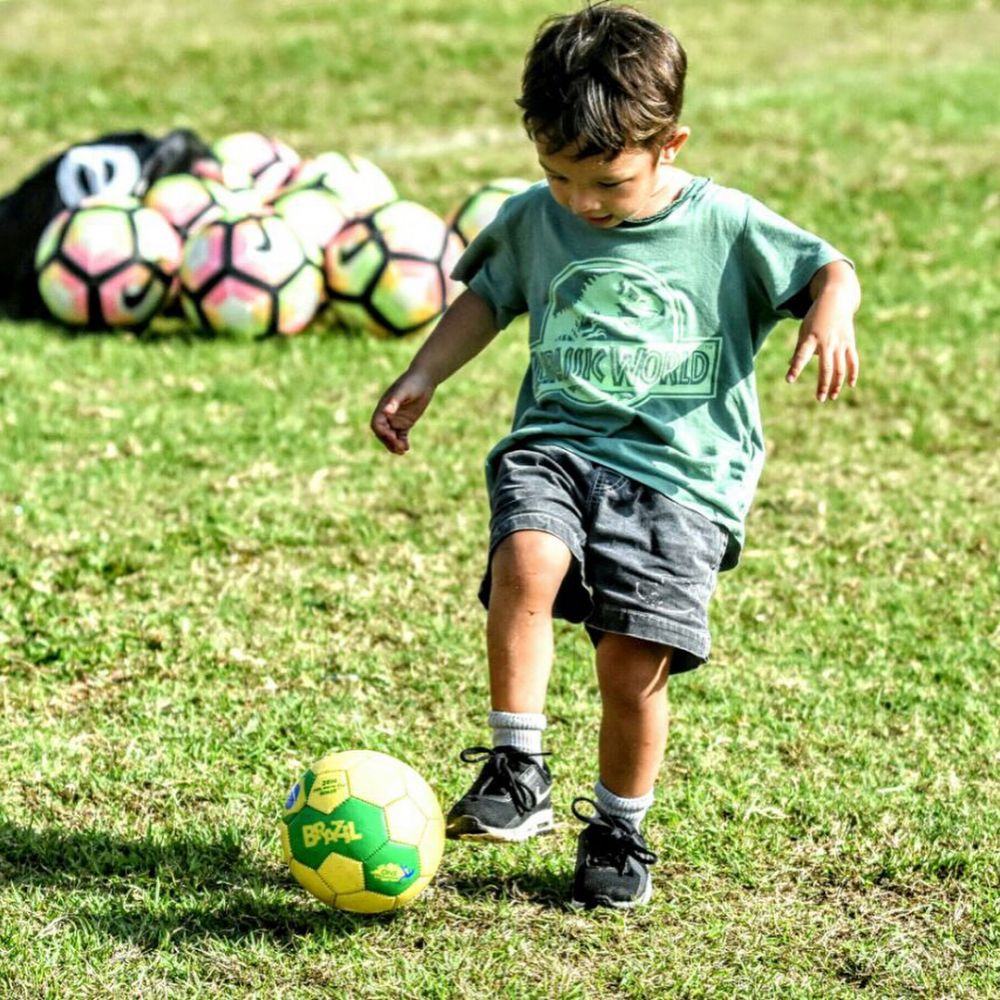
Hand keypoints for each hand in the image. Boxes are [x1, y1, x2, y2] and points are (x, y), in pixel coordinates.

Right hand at [370, 369, 436, 453]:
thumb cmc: (412, 382)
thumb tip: (386, 411)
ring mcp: (396, 420)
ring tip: (403, 451)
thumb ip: (395, 401)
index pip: (377, 424)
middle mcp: (387, 415)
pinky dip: (402, 443)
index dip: (382, 433)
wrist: (424, 379)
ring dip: (394, 445)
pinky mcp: (405, 423)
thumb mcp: (404, 391)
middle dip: (389, 442)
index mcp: (383, 407)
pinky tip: (407, 448)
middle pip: (383, 433)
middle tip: (400, 449)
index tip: (393, 437)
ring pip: (391, 437)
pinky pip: (400, 436)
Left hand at [786, 265, 860, 400]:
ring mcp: (840, 343)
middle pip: (825, 368)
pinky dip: (853, 373)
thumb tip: (790, 365)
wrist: (836, 299)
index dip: (795, 368)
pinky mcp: (850, 343)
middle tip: (819, 398)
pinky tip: (850, 385)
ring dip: (837, 384)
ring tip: (831, 397)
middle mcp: (826, 342)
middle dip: (823, 385)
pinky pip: (853, 361)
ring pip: (840, 368)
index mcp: (811, 338)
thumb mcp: (804, 330)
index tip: (789, 380)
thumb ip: (799, 349)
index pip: (801, 356)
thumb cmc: (816, 317)